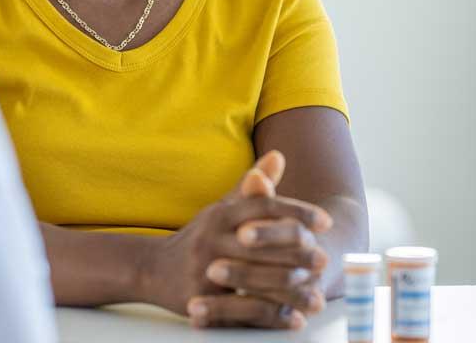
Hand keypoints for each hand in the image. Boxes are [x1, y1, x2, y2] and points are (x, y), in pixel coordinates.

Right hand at [141, 151, 331, 328]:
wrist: (150, 268)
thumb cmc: (199, 238)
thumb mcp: (223, 209)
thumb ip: (253, 187)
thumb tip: (279, 156)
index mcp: (221, 213)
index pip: (263, 205)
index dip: (296, 211)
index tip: (325, 221)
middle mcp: (212, 238)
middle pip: (261, 243)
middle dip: (297, 253)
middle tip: (325, 259)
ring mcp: (205, 269)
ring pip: (255, 278)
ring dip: (290, 289)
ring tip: (318, 296)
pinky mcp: (202, 299)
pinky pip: (243, 309)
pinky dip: (272, 315)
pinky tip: (295, 319)